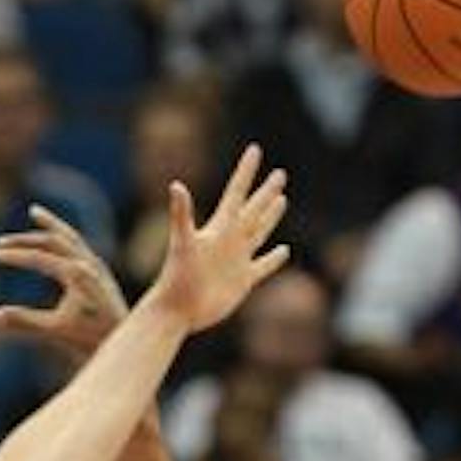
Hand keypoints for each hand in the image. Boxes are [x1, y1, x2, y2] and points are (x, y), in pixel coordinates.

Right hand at [0, 207, 128, 357]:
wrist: (123, 343)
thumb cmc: (90, 340)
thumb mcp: (56, 331)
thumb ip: (26, 321)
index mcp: (79, 275)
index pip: (40, 257)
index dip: (15, 256)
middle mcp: (90, 264)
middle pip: (53, 240)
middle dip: (25, 240)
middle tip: (0, 242)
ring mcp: (97, 267)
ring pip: (70, 237)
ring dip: (50, 225)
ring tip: (35, 211)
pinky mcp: (100, 272)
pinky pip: (80, 247)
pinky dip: (63, 237)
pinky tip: (54, 237)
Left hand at [149, 144, 288, 333]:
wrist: (177, 310)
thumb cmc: (177, 277)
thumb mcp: (183, 243)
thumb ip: (181, 214)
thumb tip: (176, 184)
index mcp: (219, 228)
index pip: (236, 193)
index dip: (246, 171)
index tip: (255, 149)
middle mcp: (230, 240)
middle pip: (253, 209)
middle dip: (266, 191)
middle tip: (280, 173)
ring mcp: (237, 260)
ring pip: (259, 232)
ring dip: (270, 217)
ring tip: (282, 199)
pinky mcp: (243, 281)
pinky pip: (263, 266)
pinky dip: (274, 259)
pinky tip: (284, 250)